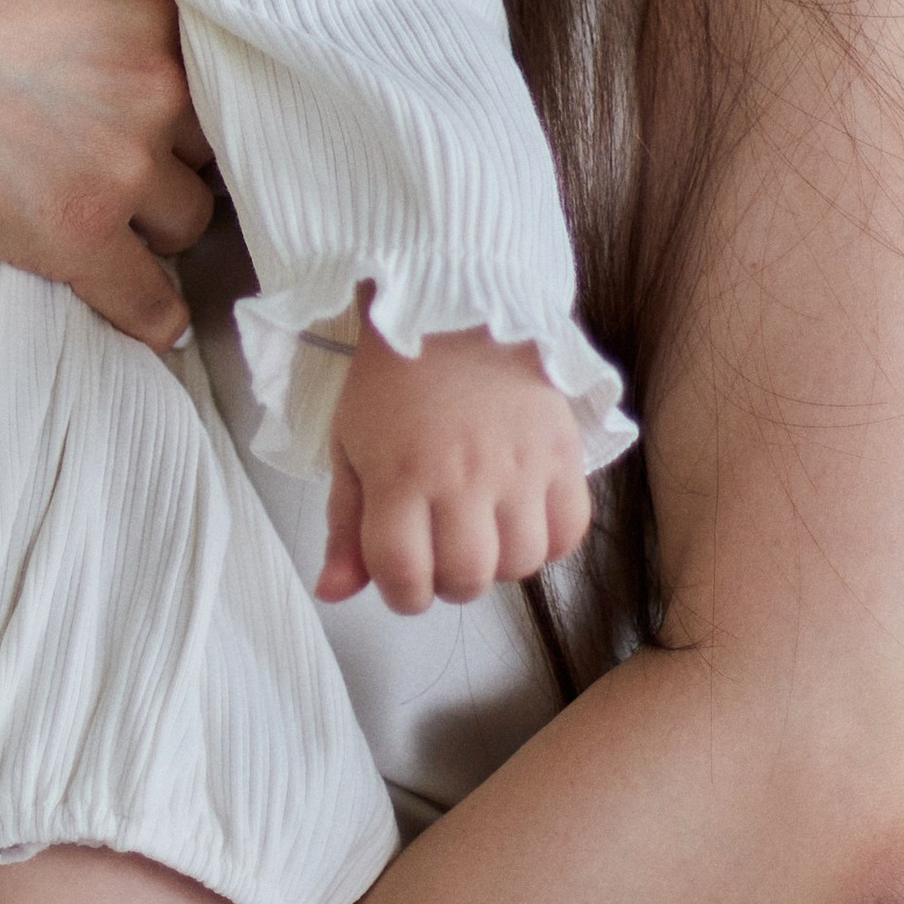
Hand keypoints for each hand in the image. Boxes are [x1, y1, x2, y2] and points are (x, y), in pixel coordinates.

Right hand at [0, 0, 211, 353]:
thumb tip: (137, 25)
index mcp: (148, 8)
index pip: (216, 70)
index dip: (192, 100)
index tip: (180, 120)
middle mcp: (154, 84)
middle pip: (208, 146)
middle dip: (178, 160)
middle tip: (144, 171)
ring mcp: (122, 164)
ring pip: (187, 220)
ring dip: (160, 228)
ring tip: (130, 233)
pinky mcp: (79, 234)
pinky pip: (149, 297)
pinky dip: (157, 318)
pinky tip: (161, 326)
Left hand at [317, 320, 591, 612]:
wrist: (452, 309)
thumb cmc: (391, 382)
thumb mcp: (349, 446)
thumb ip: (344, 525)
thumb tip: (333, 594)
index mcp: (399, 477)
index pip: (404, 576)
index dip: (401, 594)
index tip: (402, 577)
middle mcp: (462, 479)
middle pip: (467, 579)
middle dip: (448, 582)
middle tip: (442, 550)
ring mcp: (518, 467)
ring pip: (521, 564)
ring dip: (499, 563)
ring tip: (484, 530)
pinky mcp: (561, 451)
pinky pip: (570, 532)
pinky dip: (549, 542)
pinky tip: (524, 518)